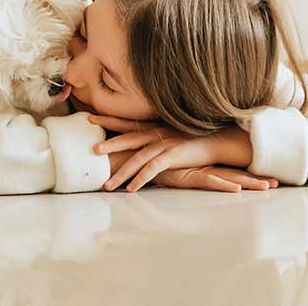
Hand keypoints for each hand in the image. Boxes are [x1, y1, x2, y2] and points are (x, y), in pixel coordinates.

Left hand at [90, 114, 255, 191]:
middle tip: (93, 150)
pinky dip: (141, 179)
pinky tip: (131, 189)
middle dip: (110, 144)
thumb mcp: (169, 135)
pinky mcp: (174, 155)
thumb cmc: (192, 140)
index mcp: (154, 127)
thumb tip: (137, 145)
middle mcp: (157, 133)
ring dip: (122, 172)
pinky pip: (153, 169)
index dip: (108, 119)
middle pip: (128, 138)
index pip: (127, 122)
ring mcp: (165, 143)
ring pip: (138, 158)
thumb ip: (153, 138)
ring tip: (107, 184)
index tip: (89, 118)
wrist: (217, 141)